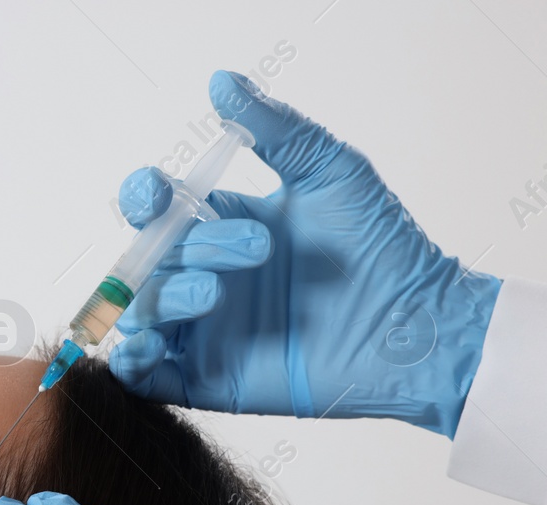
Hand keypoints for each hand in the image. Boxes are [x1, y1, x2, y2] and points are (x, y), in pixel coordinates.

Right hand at [108, 70, 501, 436]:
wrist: (415, 326)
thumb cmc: (384, 249)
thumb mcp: (332, 172)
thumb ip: (275, 129)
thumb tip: (221, 82)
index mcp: (223, 227)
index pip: (156, 209)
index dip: (143, 198)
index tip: (158, 194)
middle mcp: (204, 277)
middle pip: (147, 259)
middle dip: (182, 250)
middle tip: (256, 251)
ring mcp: (203, 332)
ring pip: (140, 313)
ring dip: (162, 299)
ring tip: (213, 296)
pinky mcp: (208, 381)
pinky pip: (144, 377)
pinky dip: (131, 362)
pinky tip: (149, 348)